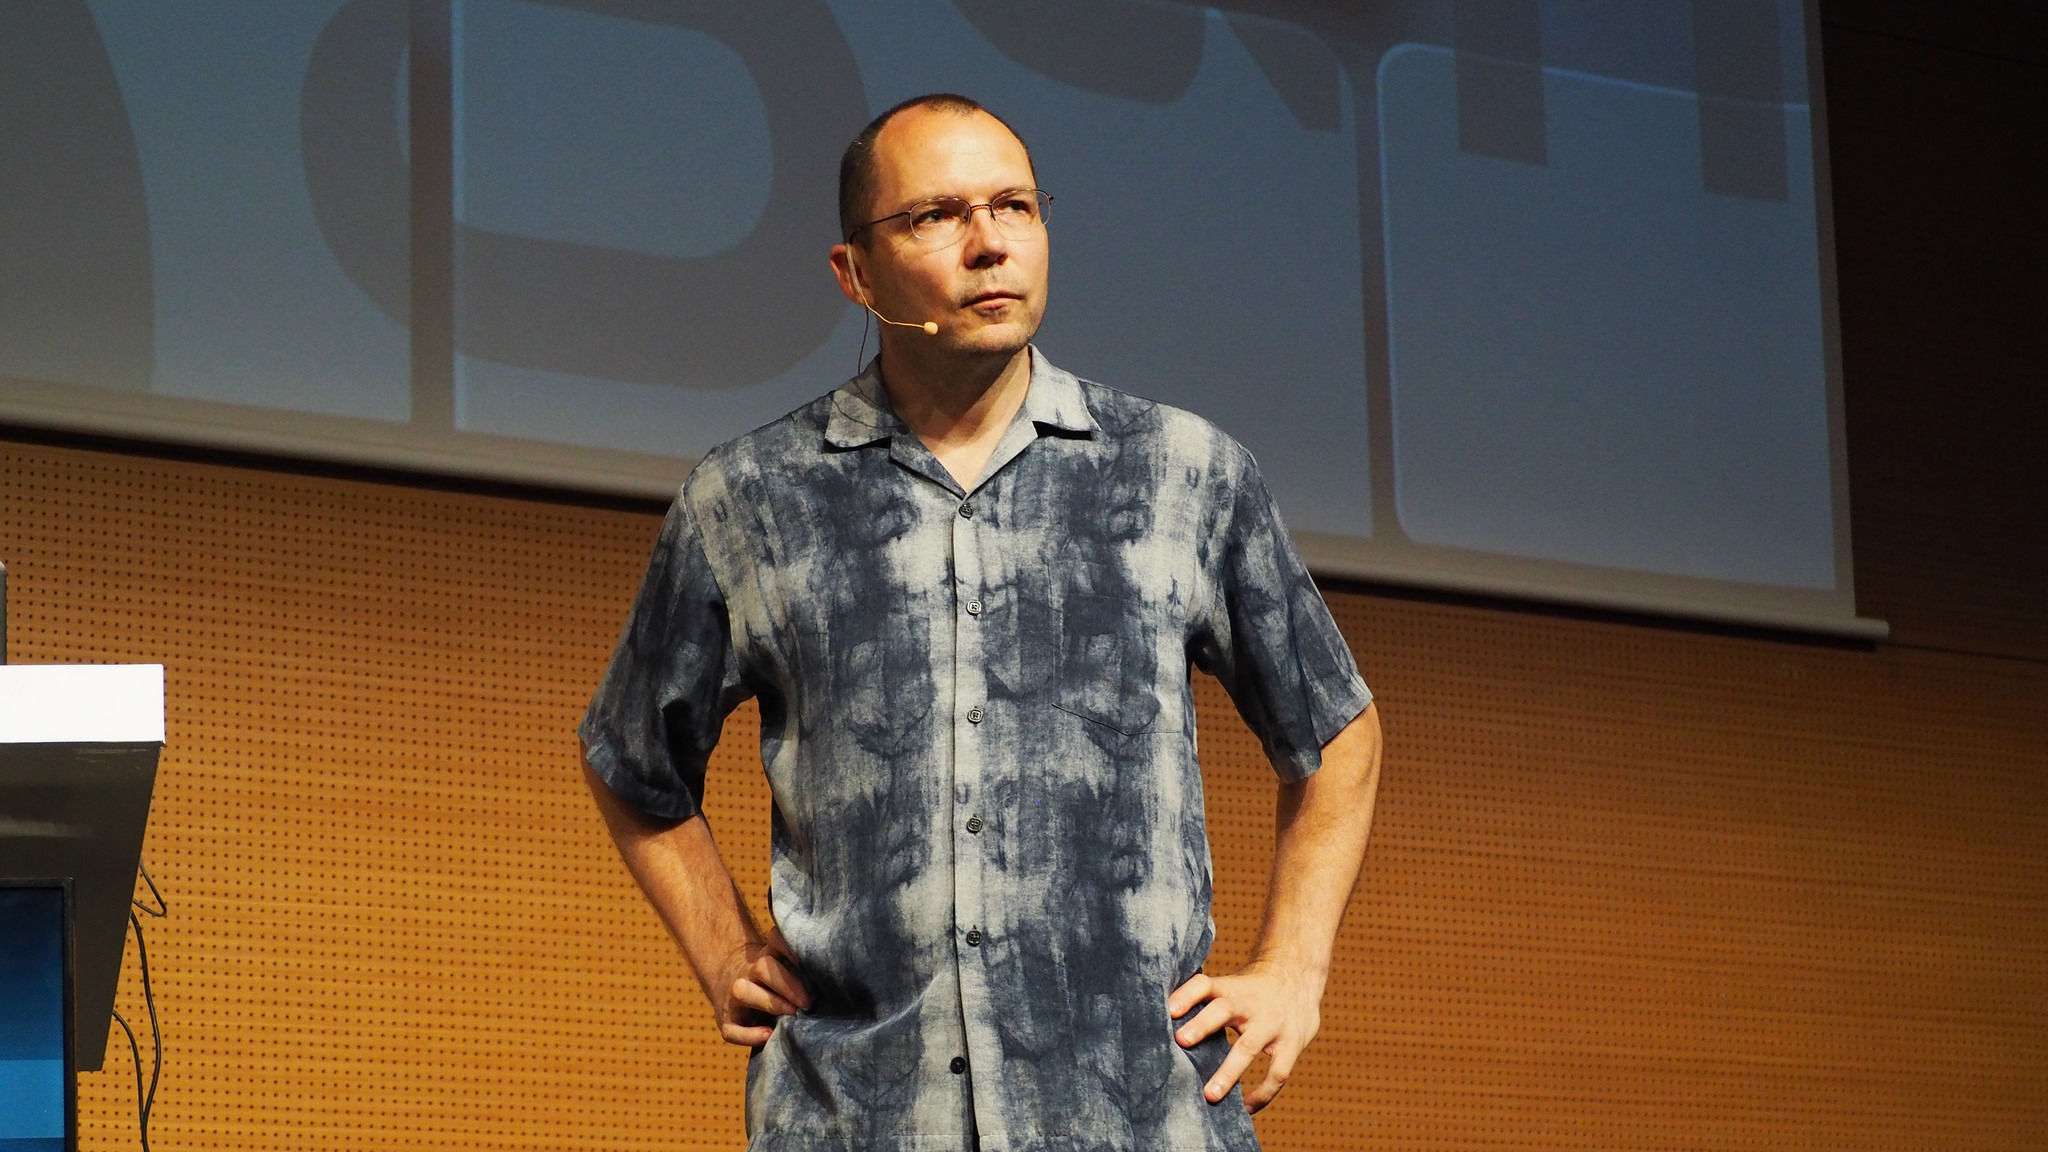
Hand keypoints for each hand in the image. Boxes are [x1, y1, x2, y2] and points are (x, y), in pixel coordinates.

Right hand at [712, 926, 810, 1047]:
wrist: (727, 984)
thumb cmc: (774, 983)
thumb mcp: (785, 970)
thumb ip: (806, 972)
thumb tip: (842, 978)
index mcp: (767, 957)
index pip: (775, 940)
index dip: (791, 947)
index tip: (814, 958)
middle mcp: (749, 972)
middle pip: (763, 967)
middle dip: (787, 984)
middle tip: (809, 1002)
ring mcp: (735, 997)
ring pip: (742, 991)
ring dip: (769, 1003)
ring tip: (792, 1015)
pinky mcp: (727, 1022)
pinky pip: (732, 1029)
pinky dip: (749, 1035)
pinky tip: (768, 1036)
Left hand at [1167, 958, 1325, 1112]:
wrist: (1300, 975)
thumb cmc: (1253, 988)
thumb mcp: (1232, 985)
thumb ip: (1205, 1001)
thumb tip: (1161, 1021)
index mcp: (1231, 987)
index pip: (1205, 985)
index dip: (1186, 995)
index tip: (1168, 1010)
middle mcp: (1250, 1003)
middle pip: (1224, 1009)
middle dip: (1203, 1025)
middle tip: (1181, 1041)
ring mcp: (1272, 1024)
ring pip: (1249, 1047)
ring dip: (1229, 1072)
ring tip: (1210, 1096)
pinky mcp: (1292, 1044)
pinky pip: (1277, 1073)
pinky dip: (1262, 1094)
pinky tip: (1245, 1108)